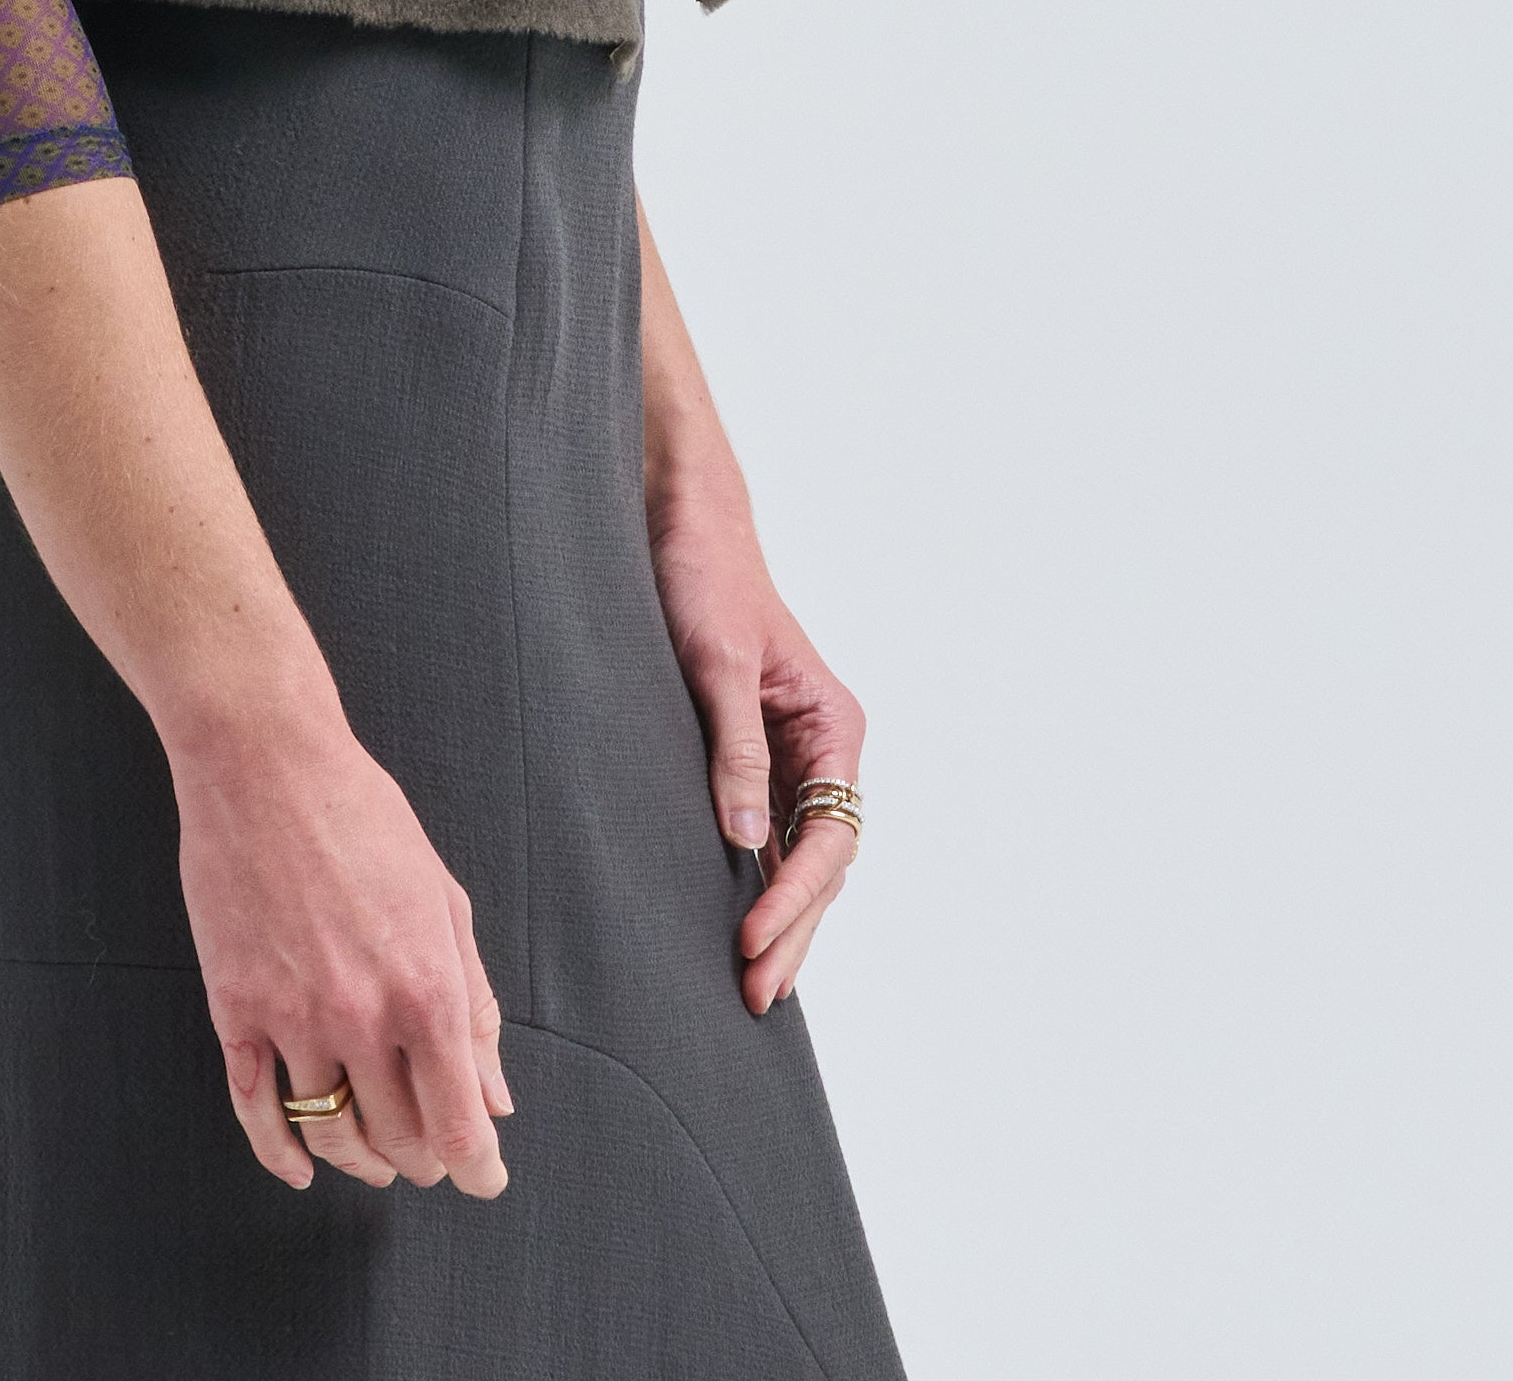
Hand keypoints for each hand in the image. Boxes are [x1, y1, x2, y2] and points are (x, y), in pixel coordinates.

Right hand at [172, 710, 513, 1196]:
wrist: (265, 764)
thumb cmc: (364, 817)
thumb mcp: (444, 900)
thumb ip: (476, 1004)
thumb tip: (496, 1098)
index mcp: (427, 989)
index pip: (460, 1126)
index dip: (478, 1169)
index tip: (485, 1179)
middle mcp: (362, 1016)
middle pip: (400, 1140)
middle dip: (424, 1161)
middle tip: (431, 1156)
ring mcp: (292, 1018)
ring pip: (331, 1135)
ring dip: (361, 1162)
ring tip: (378, 1160)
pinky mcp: (235, 1009)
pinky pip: (257, 1111)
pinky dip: (281, 1155)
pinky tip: (302, 1167)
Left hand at [648, 488, 865, 1013]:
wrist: (680, 519)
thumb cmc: (705, 575)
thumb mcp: (718, 661)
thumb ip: (735, 748)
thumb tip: (746, 840)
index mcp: (832, 724)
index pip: (828, 835)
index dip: (795, 897)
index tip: (753, 940)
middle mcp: (820, 744)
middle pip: (821, 860)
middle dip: (793, 929)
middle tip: (756, 995)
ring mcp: (788, 753)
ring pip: (798, 855)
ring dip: (781, 916)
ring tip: (753, 982)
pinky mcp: (749, 751)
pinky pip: (767, 831)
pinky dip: (759, 880)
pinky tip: (739, 922)